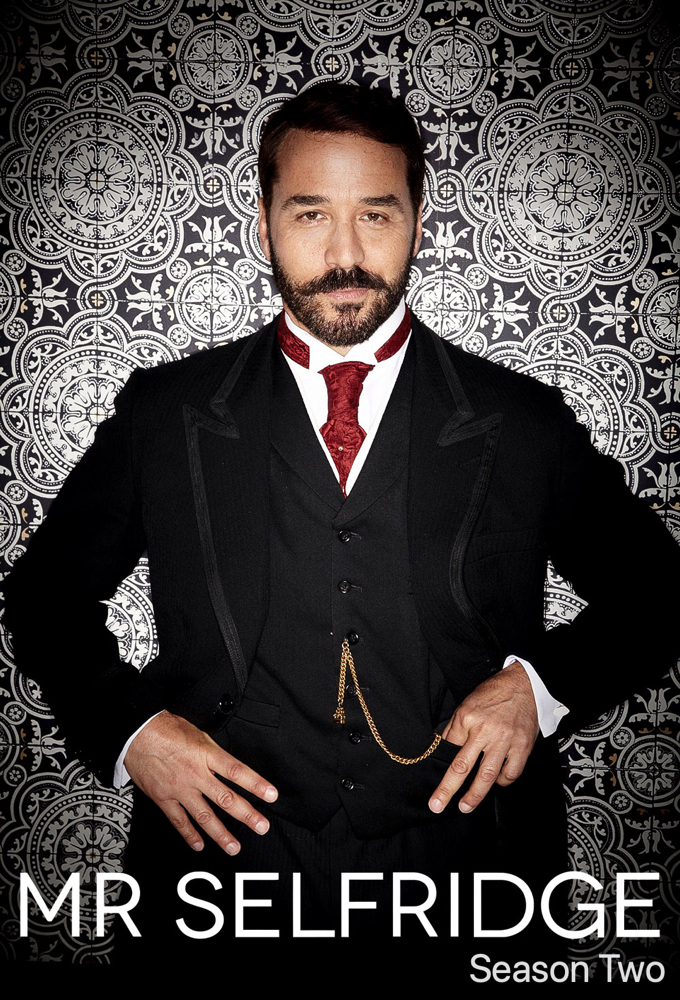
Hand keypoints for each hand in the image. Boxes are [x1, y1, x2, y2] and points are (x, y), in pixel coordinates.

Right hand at [124, 710, 277, 854]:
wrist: (136, 733)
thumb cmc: (167, 729)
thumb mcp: (199, 734)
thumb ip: (214, 753)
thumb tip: (230, 767)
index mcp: (206, 754)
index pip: (237, 771)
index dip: (256, 784)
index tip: (271, 795)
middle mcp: (195, 773)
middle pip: (225, 798)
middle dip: (246, 814)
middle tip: (261, 826)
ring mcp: (179, 788)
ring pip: (204, 815)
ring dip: (220, 834)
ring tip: (234, 847)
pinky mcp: (163, 798)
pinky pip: (178, 821)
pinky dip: (189, 834)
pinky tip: (199, 845)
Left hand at [429, 662, 538, 814]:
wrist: (523, 685)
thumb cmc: (493, 695)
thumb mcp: (466, 705)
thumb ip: (455, 729)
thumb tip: (443, 749)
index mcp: (468, 719)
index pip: (449, 748)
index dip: (440, 767)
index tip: (433, 784)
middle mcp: (485, 731)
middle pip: (463, 766)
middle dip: (449, 789)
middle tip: (438, 805)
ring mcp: (505, 740)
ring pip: (487, 775)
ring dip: (475, 795)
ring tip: (466, 807)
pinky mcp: (522, 747)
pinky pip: (510, 773)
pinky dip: (502, 781)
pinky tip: (496, 782)